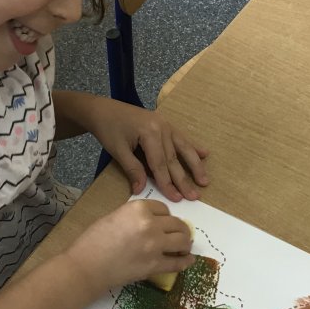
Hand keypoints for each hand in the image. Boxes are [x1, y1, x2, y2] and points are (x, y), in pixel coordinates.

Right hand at [64, 200, 194, 294]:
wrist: (86, 266)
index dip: (164, 216)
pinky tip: (188, 260)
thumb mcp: (113, 217)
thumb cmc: (92, 240)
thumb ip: (133, 217)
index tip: (164, 222)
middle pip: (177, 223)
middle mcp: (150, 224)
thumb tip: (148, 223)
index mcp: (138, 208)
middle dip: (180, 229)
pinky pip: (177, 263)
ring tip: (183, 247)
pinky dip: (186, 261)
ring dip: (185, 243)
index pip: (163, 209)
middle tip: (179, 235)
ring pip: (182, 241)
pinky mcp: (155, 265)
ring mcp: (155, 245)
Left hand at [90, 99, 208, 200]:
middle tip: (194, 197)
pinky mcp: (165, 124)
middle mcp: (162, 127)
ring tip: (204, 181)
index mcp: (149, 133)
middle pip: (174, 158)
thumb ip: (132, 169)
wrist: (104, 109)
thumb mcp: (117, 150)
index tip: (176, 199)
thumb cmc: (109, 129)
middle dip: (184, 179)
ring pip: (183, 148)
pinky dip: (193, 146)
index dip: (167, 183)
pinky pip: (182, 137)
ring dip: (195, 165)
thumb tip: (141, 190)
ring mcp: (166, 124)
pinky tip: (205, 154)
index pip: (160, 164)